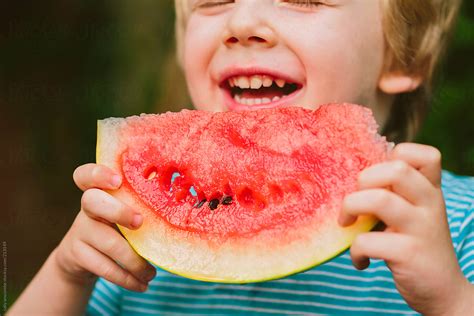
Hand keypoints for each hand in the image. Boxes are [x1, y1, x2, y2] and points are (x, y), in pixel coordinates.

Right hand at [53, 163, 155, 291]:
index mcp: (101, 190)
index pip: (88, 174)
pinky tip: (141, 284)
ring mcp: (80, 229)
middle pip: (92, 201)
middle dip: (118, 211)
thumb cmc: (118, 225)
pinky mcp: (77, 254)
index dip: (99, 174)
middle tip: (140, 222)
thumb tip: (182, 212)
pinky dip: (126, 278)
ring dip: (133, 261)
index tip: (118, 180)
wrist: (83, 255)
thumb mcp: (127, 210)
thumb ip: (143, 205)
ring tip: (152, 274)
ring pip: (106, 242)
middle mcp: (87, 206)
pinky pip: (103, 267)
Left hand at [339, 143, 471, 314]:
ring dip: (350, 209)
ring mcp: (422, 228)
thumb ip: (394, 193)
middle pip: (396, 169)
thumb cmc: (416, 245)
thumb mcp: (413, 213)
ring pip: (378, 200)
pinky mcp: (409, 253)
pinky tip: (360, 261)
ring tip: (347, 225)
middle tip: (356, 202)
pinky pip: (367, 240)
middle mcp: (430, 204)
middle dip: (364, 180)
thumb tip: (353, 177)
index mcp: (430, 190)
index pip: (423, 154)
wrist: (443, 292)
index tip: (376, 180)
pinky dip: (355, 251)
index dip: (393, 157)